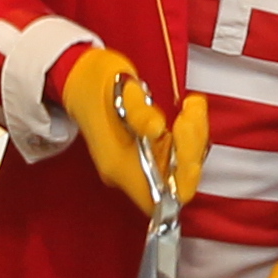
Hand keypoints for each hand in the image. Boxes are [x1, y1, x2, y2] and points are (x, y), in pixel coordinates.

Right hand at [58, 46, 208, 221]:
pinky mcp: (146, 156)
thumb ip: (138, 113)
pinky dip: (190, 136)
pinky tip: (187, 111)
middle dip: (192, 149)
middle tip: (189, 115)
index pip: (158, 199)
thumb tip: (156, 130)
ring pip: (181, 169)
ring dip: (195, 138)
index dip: (182, 180)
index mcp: (118, 165)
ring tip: (190, 107)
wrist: (83, 77)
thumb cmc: (98, 82)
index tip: (186, 144)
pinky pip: (178, 157)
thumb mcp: (120, 88)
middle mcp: (127, 173)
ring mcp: (137, 166)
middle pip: (175, 184)